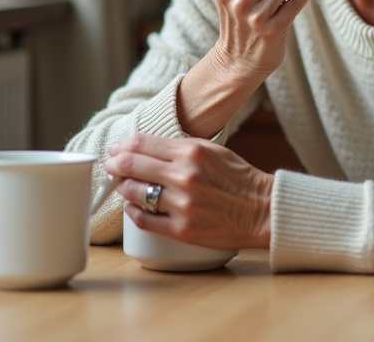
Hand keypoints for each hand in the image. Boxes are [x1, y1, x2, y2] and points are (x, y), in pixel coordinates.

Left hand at [107, 134, 273, 249]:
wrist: (262, 210)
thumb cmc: (239, 179)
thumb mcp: (213, 150)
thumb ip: (181, 148)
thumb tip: (147, 149)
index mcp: (192, 152)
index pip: (142, 143)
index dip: (122, 146)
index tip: (116, 149)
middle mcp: (184, 176)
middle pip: (132, 165)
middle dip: (115, 165)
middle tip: (111, 167)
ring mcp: (181, 205)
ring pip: (135, 193)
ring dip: (124, 188)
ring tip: (124, 186)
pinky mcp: (182, 229)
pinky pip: (144, 220)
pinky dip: (133, 212)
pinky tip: (133, 207)